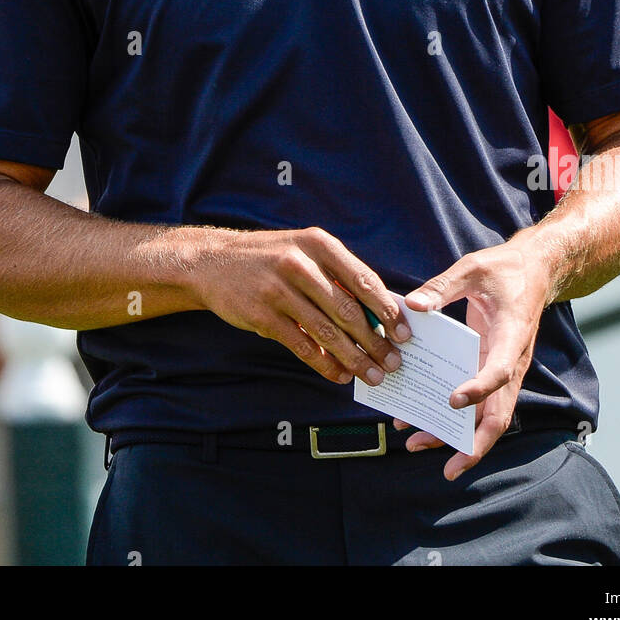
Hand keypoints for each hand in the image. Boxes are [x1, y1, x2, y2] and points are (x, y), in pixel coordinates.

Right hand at [190, 226, 411, 387]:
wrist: (214, 262)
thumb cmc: (269, 258)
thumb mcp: (304, 251)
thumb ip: (337, 276)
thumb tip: (378, 314)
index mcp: (319, 244)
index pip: (364, 281)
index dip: (388, 311)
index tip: (405, 335)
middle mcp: (301, 264)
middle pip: (349, 312)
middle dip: (376, 343)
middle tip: (393, 363)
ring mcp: (280, 290)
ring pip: (328, 333)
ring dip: (355, 359)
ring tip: (372, 376)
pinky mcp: (263, 316)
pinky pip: (302, 346)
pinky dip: (324, 365)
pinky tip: (339, 375)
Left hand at [393, 241, 548, 480]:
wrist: (536, 271)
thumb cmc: (506, 270)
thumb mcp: (473, 269)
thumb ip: (443, 287)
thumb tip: (411, 306)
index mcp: (510, 336)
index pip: (498, 372)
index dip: (478, 390)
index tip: (451, 401)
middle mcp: (510, 362)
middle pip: (499, 415)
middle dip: (474, 444)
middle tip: (447, 467)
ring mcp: (503, 370)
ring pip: (487, 417)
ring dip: (458, 438)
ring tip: (417, 445)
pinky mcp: (493, 369)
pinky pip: (478, 403)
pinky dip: (454, 417)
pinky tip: (422, 419)